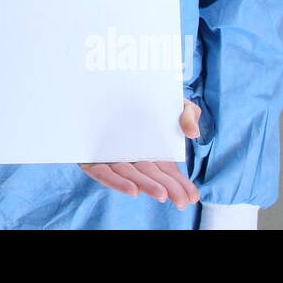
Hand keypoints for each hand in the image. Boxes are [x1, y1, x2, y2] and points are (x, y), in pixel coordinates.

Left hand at [78, 99, 201, 208]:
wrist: (104, 81)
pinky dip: (117, 182)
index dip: (180, 185)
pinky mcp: (90, 158)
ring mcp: (111, 158)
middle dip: (166, 188)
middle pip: (150, 176)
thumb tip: (192, 134)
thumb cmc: (145, 96)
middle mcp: (132, 157)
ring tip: (162, 195)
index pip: (167, 173)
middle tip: (181, 201)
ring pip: (128, 175)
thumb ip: (188, 115)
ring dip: (145, 185)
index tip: (192, 197)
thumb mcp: (173, 102)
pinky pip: (103, 173)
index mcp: (151, 152)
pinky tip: (133, 190)